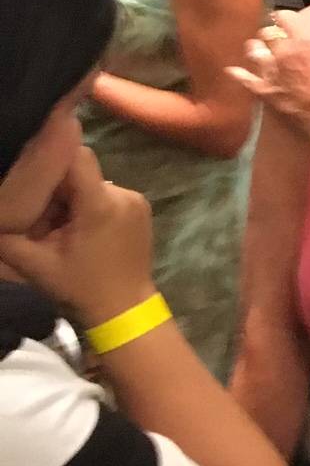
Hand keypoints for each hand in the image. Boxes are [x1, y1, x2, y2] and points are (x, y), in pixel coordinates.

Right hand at [0, 148, 155, 325]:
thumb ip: (8, 236)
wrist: (124, 308)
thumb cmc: (79, 287)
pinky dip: (89, 206)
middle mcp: (123, 194)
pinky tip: (81, 232)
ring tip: (60, 230)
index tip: (31, 175)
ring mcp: (136, 200)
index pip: (75, 156)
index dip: (50, 159)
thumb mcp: (34, 264)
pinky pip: (107, 194)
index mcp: (100, 204)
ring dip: (72, 200)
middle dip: (56, 191)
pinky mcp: (141, 207)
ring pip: (92, 184)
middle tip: (41, 219)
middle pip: (80, 173)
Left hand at [227, 9, 309, 132]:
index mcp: (303, 38)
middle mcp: (283, 51)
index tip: (288, 21)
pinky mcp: (266, 91)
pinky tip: (232, 70)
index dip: (286, 18)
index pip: (284, 17)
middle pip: (267, 33)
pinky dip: (238, 74)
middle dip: (272, 33)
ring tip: (258, 49)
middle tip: (277, 37)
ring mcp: (271, 72)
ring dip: (256, 48)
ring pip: (254, 52)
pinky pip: (245, 80)